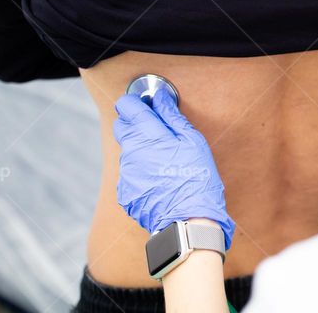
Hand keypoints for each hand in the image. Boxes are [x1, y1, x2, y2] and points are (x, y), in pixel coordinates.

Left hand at [114, 88, 234, 250]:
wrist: (188, 221)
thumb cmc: (196, 177)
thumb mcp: (193, 142)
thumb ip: (172, 116)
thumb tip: (160, 98)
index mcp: (147, 135)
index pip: (127, 107)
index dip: (135, 103)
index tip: (146, 105)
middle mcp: (130, 152)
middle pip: (121, 127)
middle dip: (135, 124)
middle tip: (158, 133)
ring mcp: (125, 173)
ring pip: (127, 152)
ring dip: (140, 151)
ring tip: (164, 163)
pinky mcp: (124, 192)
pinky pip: (130, 174)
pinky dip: (141, 172)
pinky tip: (160, 181)